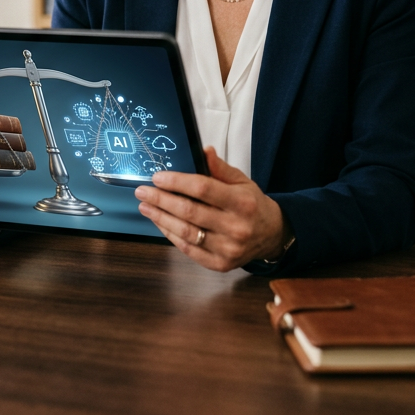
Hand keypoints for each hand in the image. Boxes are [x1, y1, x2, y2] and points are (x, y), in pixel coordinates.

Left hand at [134, 147, 286, 271]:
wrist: (272, 235)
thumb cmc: (252, 205)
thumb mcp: (242, 182)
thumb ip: (220, 168)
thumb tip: (202, 150)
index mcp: (242, 203)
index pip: (203, 189)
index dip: (177, 182)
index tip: (158, 177)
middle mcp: (236, 227)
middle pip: (190, 212)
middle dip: (161, 200)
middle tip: (142, 191)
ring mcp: (228, 249)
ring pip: (186, 232)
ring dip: (161, 218)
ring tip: (146, 206)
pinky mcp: (220, 264)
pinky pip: (189, 250)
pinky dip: (171, 235)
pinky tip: (160, 223)